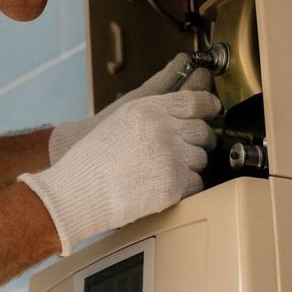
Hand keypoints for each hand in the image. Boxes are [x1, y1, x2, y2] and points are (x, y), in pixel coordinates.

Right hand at [21, 69, 219, 254]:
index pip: (194, 100)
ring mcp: (170, 156)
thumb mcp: (121, 121)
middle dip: (197, 143)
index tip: (213, 110)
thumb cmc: (92, 161)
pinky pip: (197, 184)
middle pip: (203, 132)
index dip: (209, 105)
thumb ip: (154, 114)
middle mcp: (162, 128)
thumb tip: (188, 116)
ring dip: (189, 167)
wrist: (78, 191)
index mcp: (148, 109)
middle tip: (182, 152)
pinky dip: (185, 188)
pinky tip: (163, 188)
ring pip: (202, 159)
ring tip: (161, 172)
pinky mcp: (173, 184)